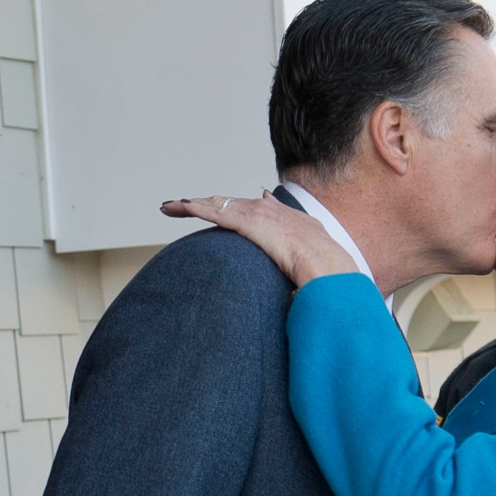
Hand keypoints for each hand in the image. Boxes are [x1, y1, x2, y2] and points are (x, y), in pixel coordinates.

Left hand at [161, 192, 358, 286]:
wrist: (326, 263)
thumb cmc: (323, 270)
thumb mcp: (311, 265)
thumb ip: (298, 269)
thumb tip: (296, 292)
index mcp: (284, 218)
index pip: (253, 209)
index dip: (234, 207)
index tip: (223, 205)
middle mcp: (268, 210)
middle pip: (228, 203)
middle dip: (205, 204)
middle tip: (182, 206)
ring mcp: (257, 213)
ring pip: (215, 204)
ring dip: (190, 206)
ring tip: (169, 208)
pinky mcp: (246, 221)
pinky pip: (213, 212)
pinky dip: (193, 209)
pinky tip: (177, 208)